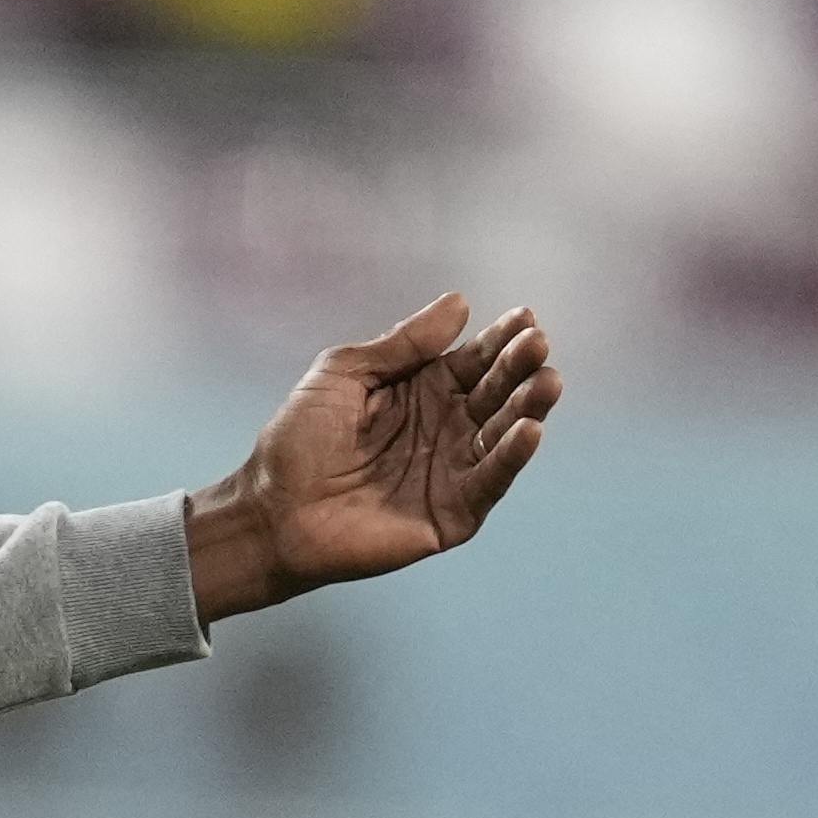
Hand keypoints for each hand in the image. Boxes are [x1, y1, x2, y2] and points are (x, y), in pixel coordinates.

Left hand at [187, 294, 559, 624]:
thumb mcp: (345, 374)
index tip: (526, 318)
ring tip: (548, 381)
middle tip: (539, 345)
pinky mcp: (451, 514)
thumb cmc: (297, 440)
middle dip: (519, 368)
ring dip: (528, 409)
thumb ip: (401, 345)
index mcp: (421, 392)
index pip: (472, 361)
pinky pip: (489, 484)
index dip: (500, 341)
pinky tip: (529, 430)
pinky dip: (510, 459)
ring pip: (501, 436)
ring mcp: (451, 473)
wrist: (269, 510)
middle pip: (494, 394)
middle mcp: (445, 429)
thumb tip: (460, 302)